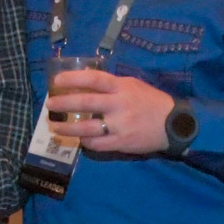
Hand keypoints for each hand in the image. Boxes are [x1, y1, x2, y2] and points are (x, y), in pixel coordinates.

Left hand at [46, 70, 172, 153]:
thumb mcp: (133, 85)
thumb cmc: (151, 101)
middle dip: (64, 104)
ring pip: (87, 128)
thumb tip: (84, 83)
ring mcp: (120, 126)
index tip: (57, 81)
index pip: (94, 79)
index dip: (73, 79)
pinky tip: (79, 139)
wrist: (173, 124)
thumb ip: (111, 85)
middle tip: (50, 105)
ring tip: (55, 127)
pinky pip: (97, 144)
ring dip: (67, 128)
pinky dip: (85, 142)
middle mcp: (119, 105)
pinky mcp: (121, 143)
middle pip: (86, 103)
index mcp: (122, 87)